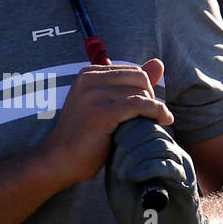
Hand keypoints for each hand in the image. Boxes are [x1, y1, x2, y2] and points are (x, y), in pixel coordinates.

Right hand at [36, 58, 171, 189]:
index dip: (143, 90)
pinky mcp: (102, 112)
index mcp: (88, 74)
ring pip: (140, 93)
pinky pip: (140, 105)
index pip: (132, 71)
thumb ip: (131, 84)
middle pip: (139, 78)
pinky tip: (163, 121)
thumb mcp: (105, 104)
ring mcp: (94, 95)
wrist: (59, 160)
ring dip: (152, 109)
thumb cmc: (84, 137)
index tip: (145, 109)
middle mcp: (89, 79)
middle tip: (149, 118)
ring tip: (151, 124)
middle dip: (150, 97)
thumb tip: (159, 63)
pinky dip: (156, 111)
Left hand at [105, 116, 218, 223]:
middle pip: (153, 131)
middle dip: (131, 144)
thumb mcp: (119, 183)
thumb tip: (113, 138)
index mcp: (156, 150)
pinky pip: (167, 165)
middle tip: (117, 165)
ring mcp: (180, 166)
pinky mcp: (185, 181)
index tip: (112, 147)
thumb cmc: (139, 210)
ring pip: (160, 145)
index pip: (145, 125)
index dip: (127, 131)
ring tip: (123, 175)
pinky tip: (134, 177)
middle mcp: (171, 153)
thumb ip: (117, 161)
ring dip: (137, 157)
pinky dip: (147, 168)